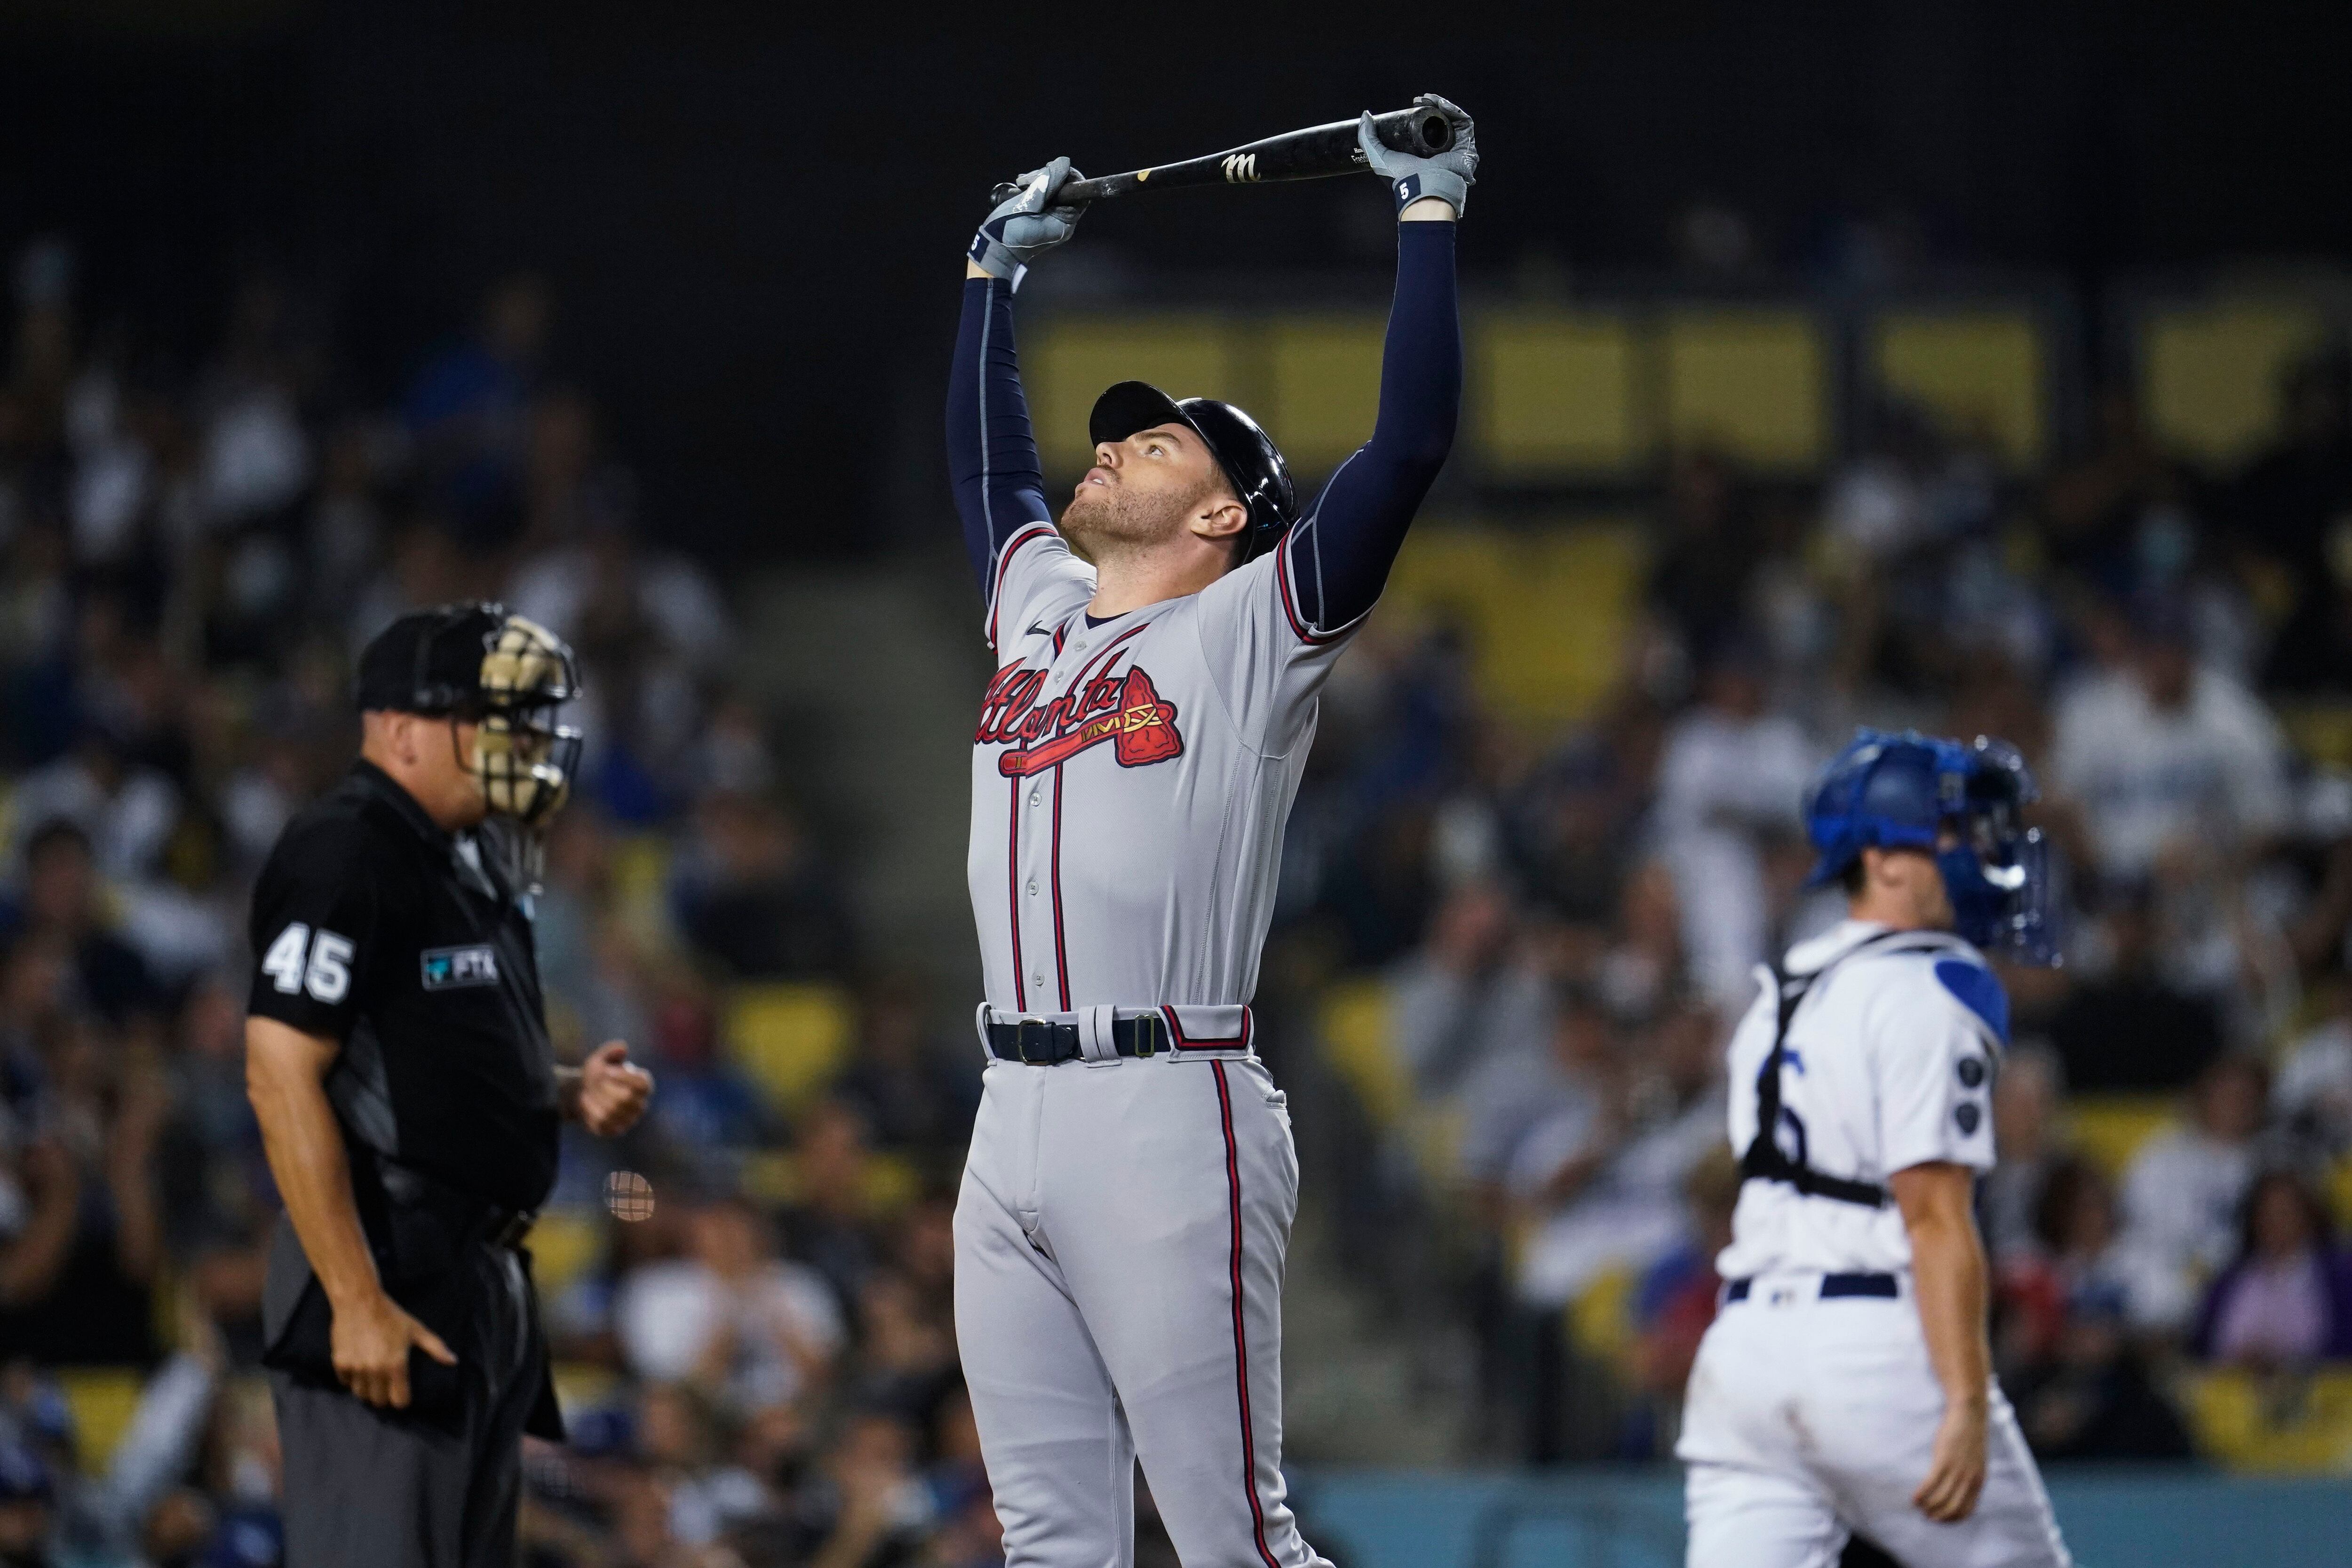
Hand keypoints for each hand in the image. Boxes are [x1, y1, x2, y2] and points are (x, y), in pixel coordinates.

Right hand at [330, 1287, 456, 1408]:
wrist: (359, 1301)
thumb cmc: (392, 1315)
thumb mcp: (417, 1330)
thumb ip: (436, 1348)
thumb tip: (453, 1361)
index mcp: (396, 1365)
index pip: (399, 1401)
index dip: (403, 1400)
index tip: (403, 1394)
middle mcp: (375, 1370)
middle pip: (379, 1401)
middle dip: (384, 1397)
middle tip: (387, 1387)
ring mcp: (356, 1368)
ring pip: (361, 1394)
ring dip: (367, 1390)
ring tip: (373, 1380)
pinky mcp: (340, 1363)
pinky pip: (345, 1383)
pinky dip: (351, 1379)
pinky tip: (358, 1369)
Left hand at [572, 1040, 654, 1136]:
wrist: (582, 1093)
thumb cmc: (596, 1074)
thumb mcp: (600, 1059)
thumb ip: (610, 1051)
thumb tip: (623, 1047)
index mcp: (643, 1086)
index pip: (643, 1085)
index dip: (625, 1078)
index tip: (606, 1071)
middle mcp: (640, 1104)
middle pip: (626, 1099)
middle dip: (605, 1088)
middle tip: (593, 1080)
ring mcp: (629, 1120)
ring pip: (613, 1112)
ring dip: (596, 1099)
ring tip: (587, 1090)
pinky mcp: (615, 1130)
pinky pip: (602, 1123)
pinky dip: (590, 1110)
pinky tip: (584, 1100)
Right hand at [968, 156, 1087, 282]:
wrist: (996, 250)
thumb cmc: (1009, 232)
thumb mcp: (1027, 204)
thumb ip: (1047, 184)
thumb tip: (1064, 163)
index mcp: (1064, 223)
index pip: (1080, 192)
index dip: (1068, 175)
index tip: (1049, 168)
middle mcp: (1064, 222)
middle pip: (1067, 190)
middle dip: (1049, 177)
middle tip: (1028, 178)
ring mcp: (1055, 221)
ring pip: (1056, 192)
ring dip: (1040, 182)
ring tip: (1021, 183)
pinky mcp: (1045, 218)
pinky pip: (1047, 198)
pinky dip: (1036, 190)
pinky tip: (1022, 188)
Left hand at [1358, 93, 1477, 216]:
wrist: (1423, 188)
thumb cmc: (1402, 178)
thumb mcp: (1378, 156)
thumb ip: (1367, 137)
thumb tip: (1365, 115)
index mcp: (1423, 156)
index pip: (1426, 128)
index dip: (1421, 113)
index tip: (1413, 103)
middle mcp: (1440, 154)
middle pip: (1440, 123)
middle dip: (1432, 107)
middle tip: (1420, 100)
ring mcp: (1455, 151)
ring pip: (1452, 121)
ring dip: (1443, 105)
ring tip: (1430, 99)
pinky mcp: (1467, 149)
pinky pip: (1464, 124)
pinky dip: (1455, 111)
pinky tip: (1442, 103)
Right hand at [1913, 1396, 1988, 1522]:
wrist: (1969, 1414)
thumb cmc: (1970, 1435)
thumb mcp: (1976, 1461)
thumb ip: (1971, 1475)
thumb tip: (1960, 1488)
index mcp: (1979, 1481)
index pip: (1966, 1510)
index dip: (1952, 1519)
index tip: (1940, 1519)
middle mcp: (1969, 1480)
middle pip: (1952, 1509)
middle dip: (1938, 1516)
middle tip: (1926, 1515)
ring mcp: (1956, 1471)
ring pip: (1940, 1499)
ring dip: (1927, 1507)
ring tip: (1918, 1506)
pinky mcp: (1943, 1461)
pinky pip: (1930, 1485)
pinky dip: (1921, 1495)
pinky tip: (1914, 1498)